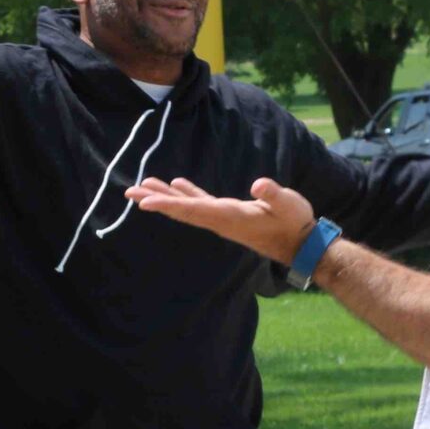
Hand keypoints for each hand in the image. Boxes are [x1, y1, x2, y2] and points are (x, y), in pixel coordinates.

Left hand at [125, 175, 315, 265]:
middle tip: (128, 192)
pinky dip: (186, 194)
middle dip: (155, 201)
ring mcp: (223, 218)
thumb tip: (259, 186)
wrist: (301, 243)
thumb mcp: (288, 204)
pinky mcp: (229, 214)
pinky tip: (176, 185)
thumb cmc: (295, 222)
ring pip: (187, 207)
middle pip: (181, 210)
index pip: (193, 210)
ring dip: (165, 197)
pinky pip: (201, 204)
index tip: (145, 202)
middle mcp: (220, 219)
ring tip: (143, 186)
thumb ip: (273, 194)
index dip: (168, 205)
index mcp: (230, 216)